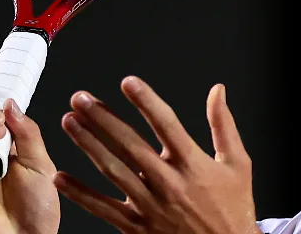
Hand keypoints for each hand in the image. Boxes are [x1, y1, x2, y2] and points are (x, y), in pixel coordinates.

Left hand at [53, 76, 260, 233]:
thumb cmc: (233, 210)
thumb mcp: (238, 164)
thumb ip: (223, 125)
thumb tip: (218, 91)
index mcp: (193, 164)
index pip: (166, 124)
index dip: (146, 101)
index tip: (128, 82)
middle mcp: (169, 183)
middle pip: (130, 144)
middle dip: (102, 118)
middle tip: (82, 99)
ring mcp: (150, 206)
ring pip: (112, 170)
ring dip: (88, 144)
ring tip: (70, 122)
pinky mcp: (137, 227)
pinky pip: (104, 208)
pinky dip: (81, 194)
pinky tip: (62, 177)